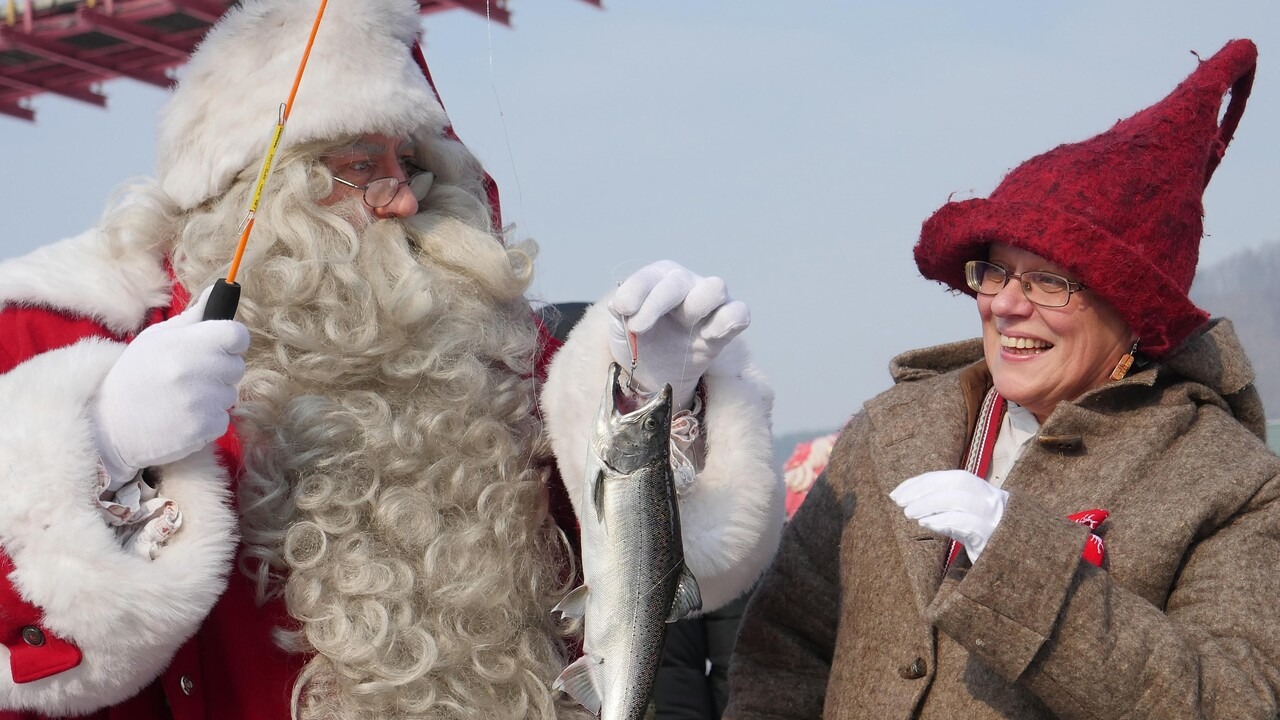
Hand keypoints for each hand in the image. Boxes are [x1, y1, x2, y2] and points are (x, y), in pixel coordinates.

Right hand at [91, 286, 249, 489]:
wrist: (110, 425)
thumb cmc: (136, 375)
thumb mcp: (155, 339)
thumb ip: (193, 317)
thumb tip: (217, 291)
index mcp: (184, 343)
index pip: (236, 334)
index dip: (232, 340)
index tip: (221, 347)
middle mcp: (195, 371)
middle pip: (237, 366)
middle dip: (220, 371)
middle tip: (190, 376)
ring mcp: (200, 402)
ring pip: (230, 394)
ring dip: (213, 397)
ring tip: (181, 398)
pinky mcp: (202, 428)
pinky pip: (223, 419)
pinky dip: (208, 421)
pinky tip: (183, 417)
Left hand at [609, 260, 749, 408]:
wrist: (658, 371)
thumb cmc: (641, 341)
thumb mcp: (621, 329)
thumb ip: (619, 314)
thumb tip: (619, 304)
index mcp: (658, 279)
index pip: (649, 277)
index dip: (636, 290)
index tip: (622, 310)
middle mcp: (685, 284)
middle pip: (679, 280)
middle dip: (657, 302)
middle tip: (638, 328)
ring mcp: (709, 303)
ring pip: (716, 287)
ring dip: (698, 304)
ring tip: (685, 324)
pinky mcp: (727, 324)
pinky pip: (739, 312)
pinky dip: (728, 320)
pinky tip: (708, 336)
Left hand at [889, 469, 1007, 562]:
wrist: (1019, 565)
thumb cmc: (987, 541)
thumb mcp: (966, 520)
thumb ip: (945, 510)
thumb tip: (913, 502)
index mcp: (984, 491)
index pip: (950, 477)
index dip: (922, 481)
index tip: (898, 491)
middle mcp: (992, 499)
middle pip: (955, 482)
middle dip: (922, 488)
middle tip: (899, 501)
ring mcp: (995, 516)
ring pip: (958, 499)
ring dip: (928, 503)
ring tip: (908, 513)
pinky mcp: (993, 536)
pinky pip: (966, 522)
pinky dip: (942, 520)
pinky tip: (926, 523)